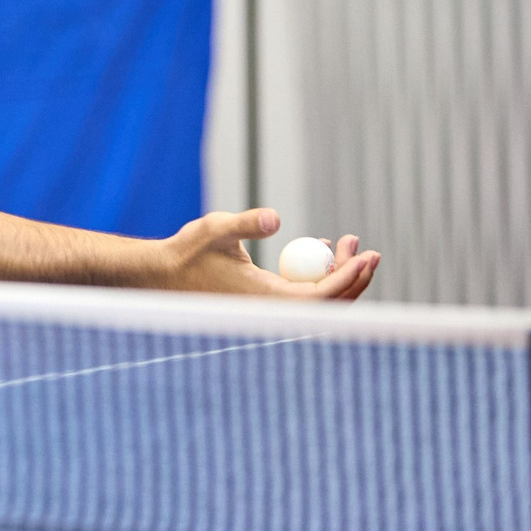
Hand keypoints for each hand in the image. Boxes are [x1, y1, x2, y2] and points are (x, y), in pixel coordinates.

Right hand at [163, 209, 379, 299]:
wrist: (164, 275)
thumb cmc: (187, 252)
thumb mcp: (215, 229)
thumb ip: (245, 223)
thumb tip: (275, 219)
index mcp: (264, 300)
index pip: (321, 296)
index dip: (348, 277)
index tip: (366, 256)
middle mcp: (272, 312)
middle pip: (329, 305)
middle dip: (354, 277)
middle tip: (365, 249)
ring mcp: (271, 311)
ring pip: (321, 302)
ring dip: (339, 275)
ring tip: (345, 244)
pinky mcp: (269, 305)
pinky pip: (307, 297)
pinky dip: (322, 277)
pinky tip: (322, 250)